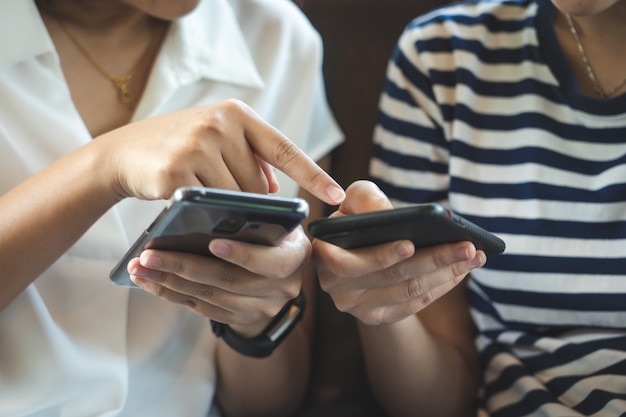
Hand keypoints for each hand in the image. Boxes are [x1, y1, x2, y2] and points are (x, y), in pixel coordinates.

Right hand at [95, 99, 344, 204]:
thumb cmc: (178, 148)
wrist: (123, 152)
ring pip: (236, 198)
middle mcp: (220, 124)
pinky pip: (210, 206)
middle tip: (221, 192)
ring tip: (201, 190)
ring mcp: (197, 146)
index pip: (284, 148)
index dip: (313, 175)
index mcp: (237, 114)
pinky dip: (205, 211)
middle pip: (258, 185)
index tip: (338, 195)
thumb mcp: (216, 139)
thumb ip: (249, 157)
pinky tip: (186, 197)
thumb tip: (276, 188)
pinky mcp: (177, 171)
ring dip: (226, 207)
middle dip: (249, 200)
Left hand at [126, 226, 310, 334]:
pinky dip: (172, 294)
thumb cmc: (273, 232)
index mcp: (296, 257)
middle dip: (185, 267)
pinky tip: (150, 281)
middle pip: (229, 280)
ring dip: (169, 282)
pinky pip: (201, 308)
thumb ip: (258, 215)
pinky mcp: (238, 317)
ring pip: (209, 296)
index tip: (212, 242)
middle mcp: (282, 288)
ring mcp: (260, 307)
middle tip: (150, 255)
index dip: (242, 254)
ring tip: (140, 266)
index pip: (271, 261)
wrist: (279, 269)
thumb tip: (217, 205)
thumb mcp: (276, 220)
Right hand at [313, 180, 484, 325]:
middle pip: (392, 277)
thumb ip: (365, 198)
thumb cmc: (355, 218)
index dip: (381, 255)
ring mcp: (356, 307)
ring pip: (409, 291)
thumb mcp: (353, 200)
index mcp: (323, 256)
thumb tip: (390, 214)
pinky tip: (462, 270)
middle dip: (433, 259)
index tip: (411, 243)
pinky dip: (442, 286)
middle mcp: (335, 287)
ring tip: (473, 255)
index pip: (351, 263)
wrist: (354, 251)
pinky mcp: (377, 317)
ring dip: (446, 273)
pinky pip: (415, 304)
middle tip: (467, 246)